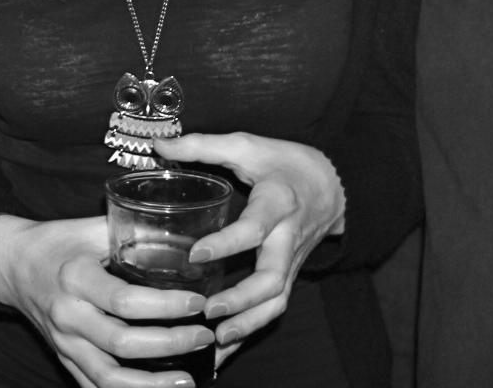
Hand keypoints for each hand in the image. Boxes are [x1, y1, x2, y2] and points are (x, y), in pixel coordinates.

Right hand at [0, 214, 215, 387]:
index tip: (198, 303)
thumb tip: (185, 238)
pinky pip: (93, 387)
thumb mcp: (91, 229)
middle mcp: (67, 314)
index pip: (126, 300)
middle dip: (170, 344)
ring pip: (108, 378)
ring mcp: (63, 342)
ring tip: (188, 380)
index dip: (166, 306)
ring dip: (151, 385)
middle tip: (205, 336)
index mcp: (75, 277)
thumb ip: (133, 233)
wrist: (9, 263)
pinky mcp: (63, 357)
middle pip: (122, 343)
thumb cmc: (56, 241)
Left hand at [153, 132, 344, 350]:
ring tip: (216, 340)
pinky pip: (273, 307)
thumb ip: (203, 146)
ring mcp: (291, 261)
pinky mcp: (288, 274)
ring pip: (276, 301)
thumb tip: (159, 144)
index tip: (196, 255)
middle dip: (241, 301)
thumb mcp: (247, 145)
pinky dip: (252, 329)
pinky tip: (226, 347)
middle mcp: (288, 238)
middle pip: (272, 279)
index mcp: (277, 204)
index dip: (226, 244)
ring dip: (248, 324)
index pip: (253, 229)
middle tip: (207, 312)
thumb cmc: (284, 163)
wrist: (333, 184)